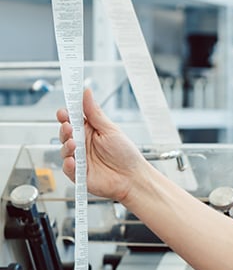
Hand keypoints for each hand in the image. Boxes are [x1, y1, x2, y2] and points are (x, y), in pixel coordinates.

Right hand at [57, 88, 146, 202]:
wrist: (133, 177)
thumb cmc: (125, 153)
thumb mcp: (110, 129)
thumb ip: (95, 113)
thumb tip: (86, 93)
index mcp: (90, 131)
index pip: (73, 120)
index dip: (66, 115)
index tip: (63, 112)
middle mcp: (83, 144)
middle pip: (65, 134)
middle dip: (64, 129)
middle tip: (68, 126)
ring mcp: (80, 159)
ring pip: (64, 150)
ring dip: (66, 146)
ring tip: (73, 143)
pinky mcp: (78, 174)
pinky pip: (68, 169)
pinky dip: (68, 164)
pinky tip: (73, 160)